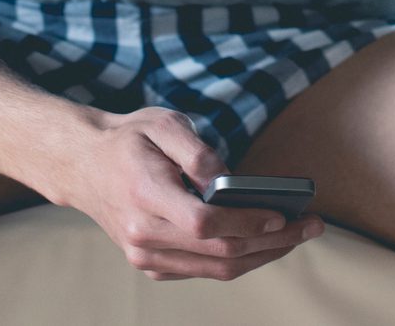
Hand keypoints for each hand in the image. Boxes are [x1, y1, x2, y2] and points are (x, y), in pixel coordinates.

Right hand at [50, 106, 323, 281]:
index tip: (282, 214)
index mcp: (145, 195)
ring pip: (216, 269)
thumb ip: (197, 151)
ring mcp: (145, 256)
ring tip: (296, 235)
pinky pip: (203, 271)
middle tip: (311, 225)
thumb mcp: (162, 123)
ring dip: (263, 255)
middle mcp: (143, 235)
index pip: (206, 224)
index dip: (248, 222)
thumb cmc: (128, 140)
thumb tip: (229, 178)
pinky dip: (238, 260)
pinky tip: (263, 242)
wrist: (83, 166)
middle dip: (273, 242)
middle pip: (220, 254)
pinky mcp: (151, 265)